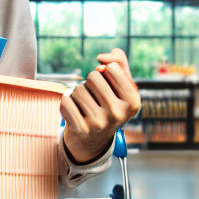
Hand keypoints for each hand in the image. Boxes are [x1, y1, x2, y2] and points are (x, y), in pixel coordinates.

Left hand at [60, 49, 139, 163]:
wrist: (93, 141)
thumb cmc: (107, 105)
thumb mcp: (121, 84)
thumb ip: (119, 61)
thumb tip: (102, 57)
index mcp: (133, 102)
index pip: (112, 67)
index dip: (106, 73)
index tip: (109, 88)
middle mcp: (119, 114)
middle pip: (93, 76)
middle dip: (90, 83)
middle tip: (95, 99)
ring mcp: (99, 123)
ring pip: (78, 89)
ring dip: (78, 94)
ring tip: (85, 107)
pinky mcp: (80, 129)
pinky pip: (65, 100)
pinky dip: (66, 102)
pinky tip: (75, 113)